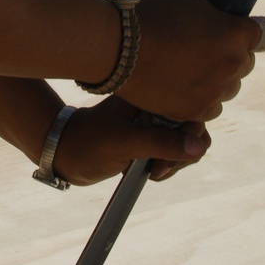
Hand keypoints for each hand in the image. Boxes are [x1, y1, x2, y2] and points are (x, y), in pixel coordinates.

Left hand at [52, 97, 210, 185]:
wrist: (65, 154)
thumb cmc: (89, 142)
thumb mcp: (124, 143)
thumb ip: (161, 143)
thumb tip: (199, 146)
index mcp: (150, 94)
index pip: (191, 110)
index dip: (189, 137)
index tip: (165, 159)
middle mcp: (156, 104)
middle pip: (193, 128)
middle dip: (180, 154)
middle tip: (156, 169)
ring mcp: (155, 121)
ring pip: (186, 143)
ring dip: (173, 162)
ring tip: (149, 171)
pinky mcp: (152, 136)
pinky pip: (174, 151)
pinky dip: (166, 165)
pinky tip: (145, 171)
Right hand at [117, 0, 264, 122]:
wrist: (116, 47)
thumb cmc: (152, 14)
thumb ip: (214, 7)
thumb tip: (223, 14)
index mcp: (236, 34)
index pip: (264, 34)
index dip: (248, 30)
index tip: (238, 30)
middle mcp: (232, 65)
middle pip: (245, 62)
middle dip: (229, 53)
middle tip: (202, 46)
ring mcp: (215, 92)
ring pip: (229, 87)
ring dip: (216, 78)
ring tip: (187, 66)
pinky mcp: (195, 111)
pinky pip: (211, 106)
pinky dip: (200, 97)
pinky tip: (181, 83)